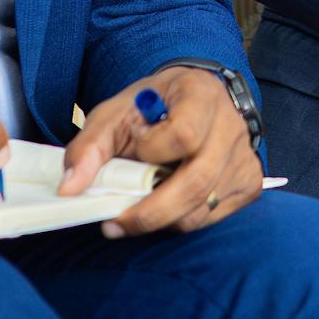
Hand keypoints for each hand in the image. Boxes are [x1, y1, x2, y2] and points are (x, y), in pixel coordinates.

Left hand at [60, 66, 262, 236]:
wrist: (196, 97)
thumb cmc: (154, 105)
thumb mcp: (116, 113)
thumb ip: (89, 147)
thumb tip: (69, 190)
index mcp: (201, 96)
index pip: (183, 134)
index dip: (152, 150)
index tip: (134, 148)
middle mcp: (231, 126)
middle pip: (195, 183)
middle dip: (149, 212)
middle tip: (115, 223)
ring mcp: (244, 157)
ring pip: (202, 208)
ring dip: (163, 219)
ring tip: (138, 209)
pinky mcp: (249, 183)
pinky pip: (213, 216)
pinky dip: (184, 219)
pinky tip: (168, 204)